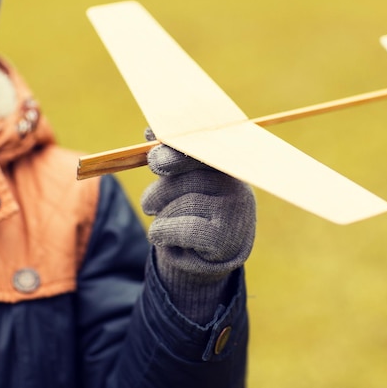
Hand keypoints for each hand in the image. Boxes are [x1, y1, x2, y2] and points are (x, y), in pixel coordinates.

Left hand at [140, 128, 255, 321]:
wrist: (210, 255)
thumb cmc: (193, 209)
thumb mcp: (183, 180)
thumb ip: (171, 156)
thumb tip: (150, 132)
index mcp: (227, 166)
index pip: (204, 149)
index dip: (177, 146)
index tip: (153, 146)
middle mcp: (237, 186)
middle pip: (190, 177)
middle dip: (160, 190)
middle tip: (149, 204)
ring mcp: (234, 212)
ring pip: (184, 203)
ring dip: (161, 214)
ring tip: (161, 220)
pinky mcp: (224, 238)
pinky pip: (183, 229)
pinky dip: (162, 232)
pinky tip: (159, 235)